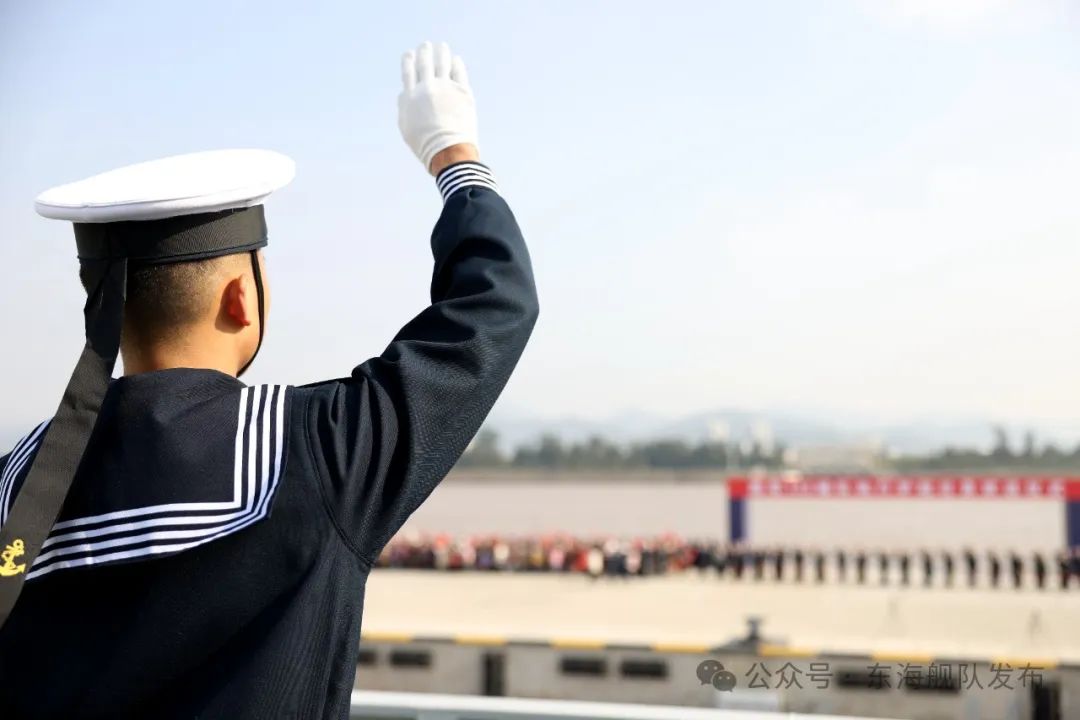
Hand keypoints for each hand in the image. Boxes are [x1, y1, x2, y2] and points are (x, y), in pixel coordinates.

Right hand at [398, 42, 478, 173]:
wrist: (448, 151)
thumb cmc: (425, 145)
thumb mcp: (406, 128)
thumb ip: (404, 107)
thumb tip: (404, 94)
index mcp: (410, 97)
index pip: (408, 72)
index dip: (408, 61)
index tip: (410, 53)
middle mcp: (427, 88)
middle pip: (425, 64)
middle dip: (424, 52)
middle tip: (426, 45)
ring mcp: (445, 88)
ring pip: (443, 63)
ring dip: (441, 53)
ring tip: (442, 47)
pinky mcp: (463, 91)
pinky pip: (459, 72)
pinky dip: (456, 64)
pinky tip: (456, 60)